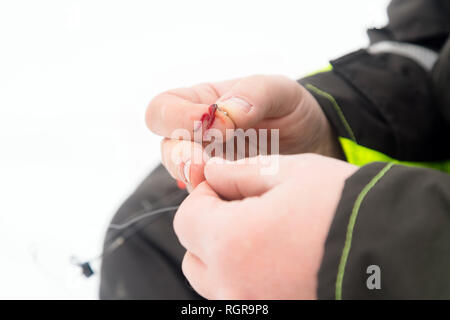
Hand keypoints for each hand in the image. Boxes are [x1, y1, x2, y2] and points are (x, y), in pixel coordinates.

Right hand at [147, 75, 343, 188]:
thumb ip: (251, 94)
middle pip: (166, 147)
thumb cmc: (292, 110)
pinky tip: (233, 196)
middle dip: (180, 157)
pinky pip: (207, 198)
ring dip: (195, 181)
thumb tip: (217, 116)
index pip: (162, 109)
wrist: (315, 143)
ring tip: (217, 181)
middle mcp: (196, 136)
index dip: (175, 117)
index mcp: (200, 104)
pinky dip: (215, 198)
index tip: (207, 122)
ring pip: (183, 177)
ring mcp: (208, 166)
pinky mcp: (222, 190)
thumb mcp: (279, 91)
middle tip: (203, 165)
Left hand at [174, 154, 357, 298]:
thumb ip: (239, 172)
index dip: (203, 198)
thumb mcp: (292, 173)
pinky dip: (244, 277)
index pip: (186, 219)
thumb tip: (211, 172)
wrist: (397, 254)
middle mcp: (233, 286)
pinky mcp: (271, 316)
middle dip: (209, 227)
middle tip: (244, 210)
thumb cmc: (345, 207)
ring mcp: (252, 308)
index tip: (226, 188)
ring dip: (223, 255)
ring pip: (212, 281)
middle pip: (194, 254)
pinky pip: (239, 297)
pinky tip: (276, 259)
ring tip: (263, 235)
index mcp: (230, 243)